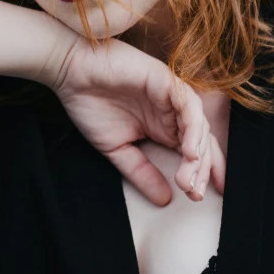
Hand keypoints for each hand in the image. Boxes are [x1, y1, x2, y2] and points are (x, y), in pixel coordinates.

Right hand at [47, 35, 225, 205]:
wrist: (70, 73)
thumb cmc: (90, 105)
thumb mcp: (117, 149)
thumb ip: (141, 172)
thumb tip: (164, 199)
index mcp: (163, 127)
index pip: (193, 152)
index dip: (203, 174)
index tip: (202, 198)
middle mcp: (172, 112)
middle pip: (202, 142)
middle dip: (203, 170)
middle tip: (196, 194)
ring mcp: (171, 95)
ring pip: (199, 126)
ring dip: (198, 153)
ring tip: (189, 177)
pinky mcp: (166, 80)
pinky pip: (189, 105)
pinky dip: (192, 128)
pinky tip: (189, 151)